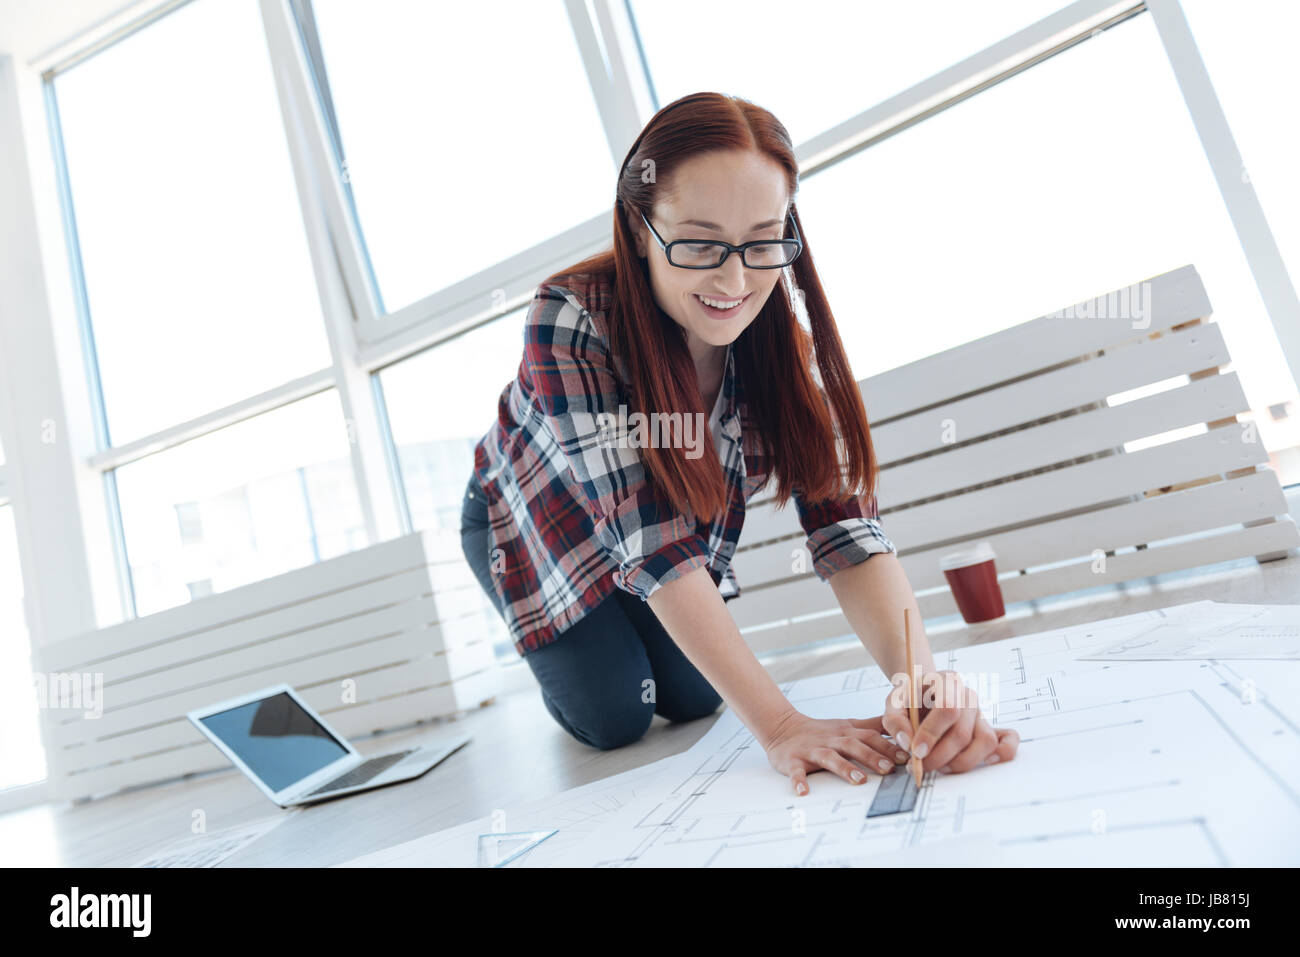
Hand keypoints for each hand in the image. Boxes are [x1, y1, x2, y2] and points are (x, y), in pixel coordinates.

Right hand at [762, 709, 911, 795]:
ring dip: (844, 768)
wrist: (783, 727)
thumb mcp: (848, 724)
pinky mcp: (793, 760)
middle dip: (872, 757)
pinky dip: (798, 781)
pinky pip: (796, 772)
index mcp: (846, 732)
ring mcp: (812, 750)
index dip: (888, 746)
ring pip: (830, 757)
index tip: (907, 757)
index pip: (870, 736)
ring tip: (858, 780)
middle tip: (889, 769)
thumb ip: (873, 725)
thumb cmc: (821, 731)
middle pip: (854, 746)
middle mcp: (832, 740)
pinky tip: (803, 792)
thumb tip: (903, 725)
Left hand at [883, 669, 1018, 773]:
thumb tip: (907, 743)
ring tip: (940, 767)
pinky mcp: (988, 727)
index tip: (916, 751)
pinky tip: (984, 762)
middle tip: (921, 765)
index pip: (948, 709)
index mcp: (947, 682)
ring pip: (984, 742)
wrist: (923, 693)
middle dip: (939, 756)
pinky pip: (1008, 739)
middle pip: (963, 733)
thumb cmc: (909, 698)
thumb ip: (894, 720)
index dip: (932, 734)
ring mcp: (981, 712)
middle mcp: (968, 696)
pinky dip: (1003, 753)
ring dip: (961, 762)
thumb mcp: (893, 702)